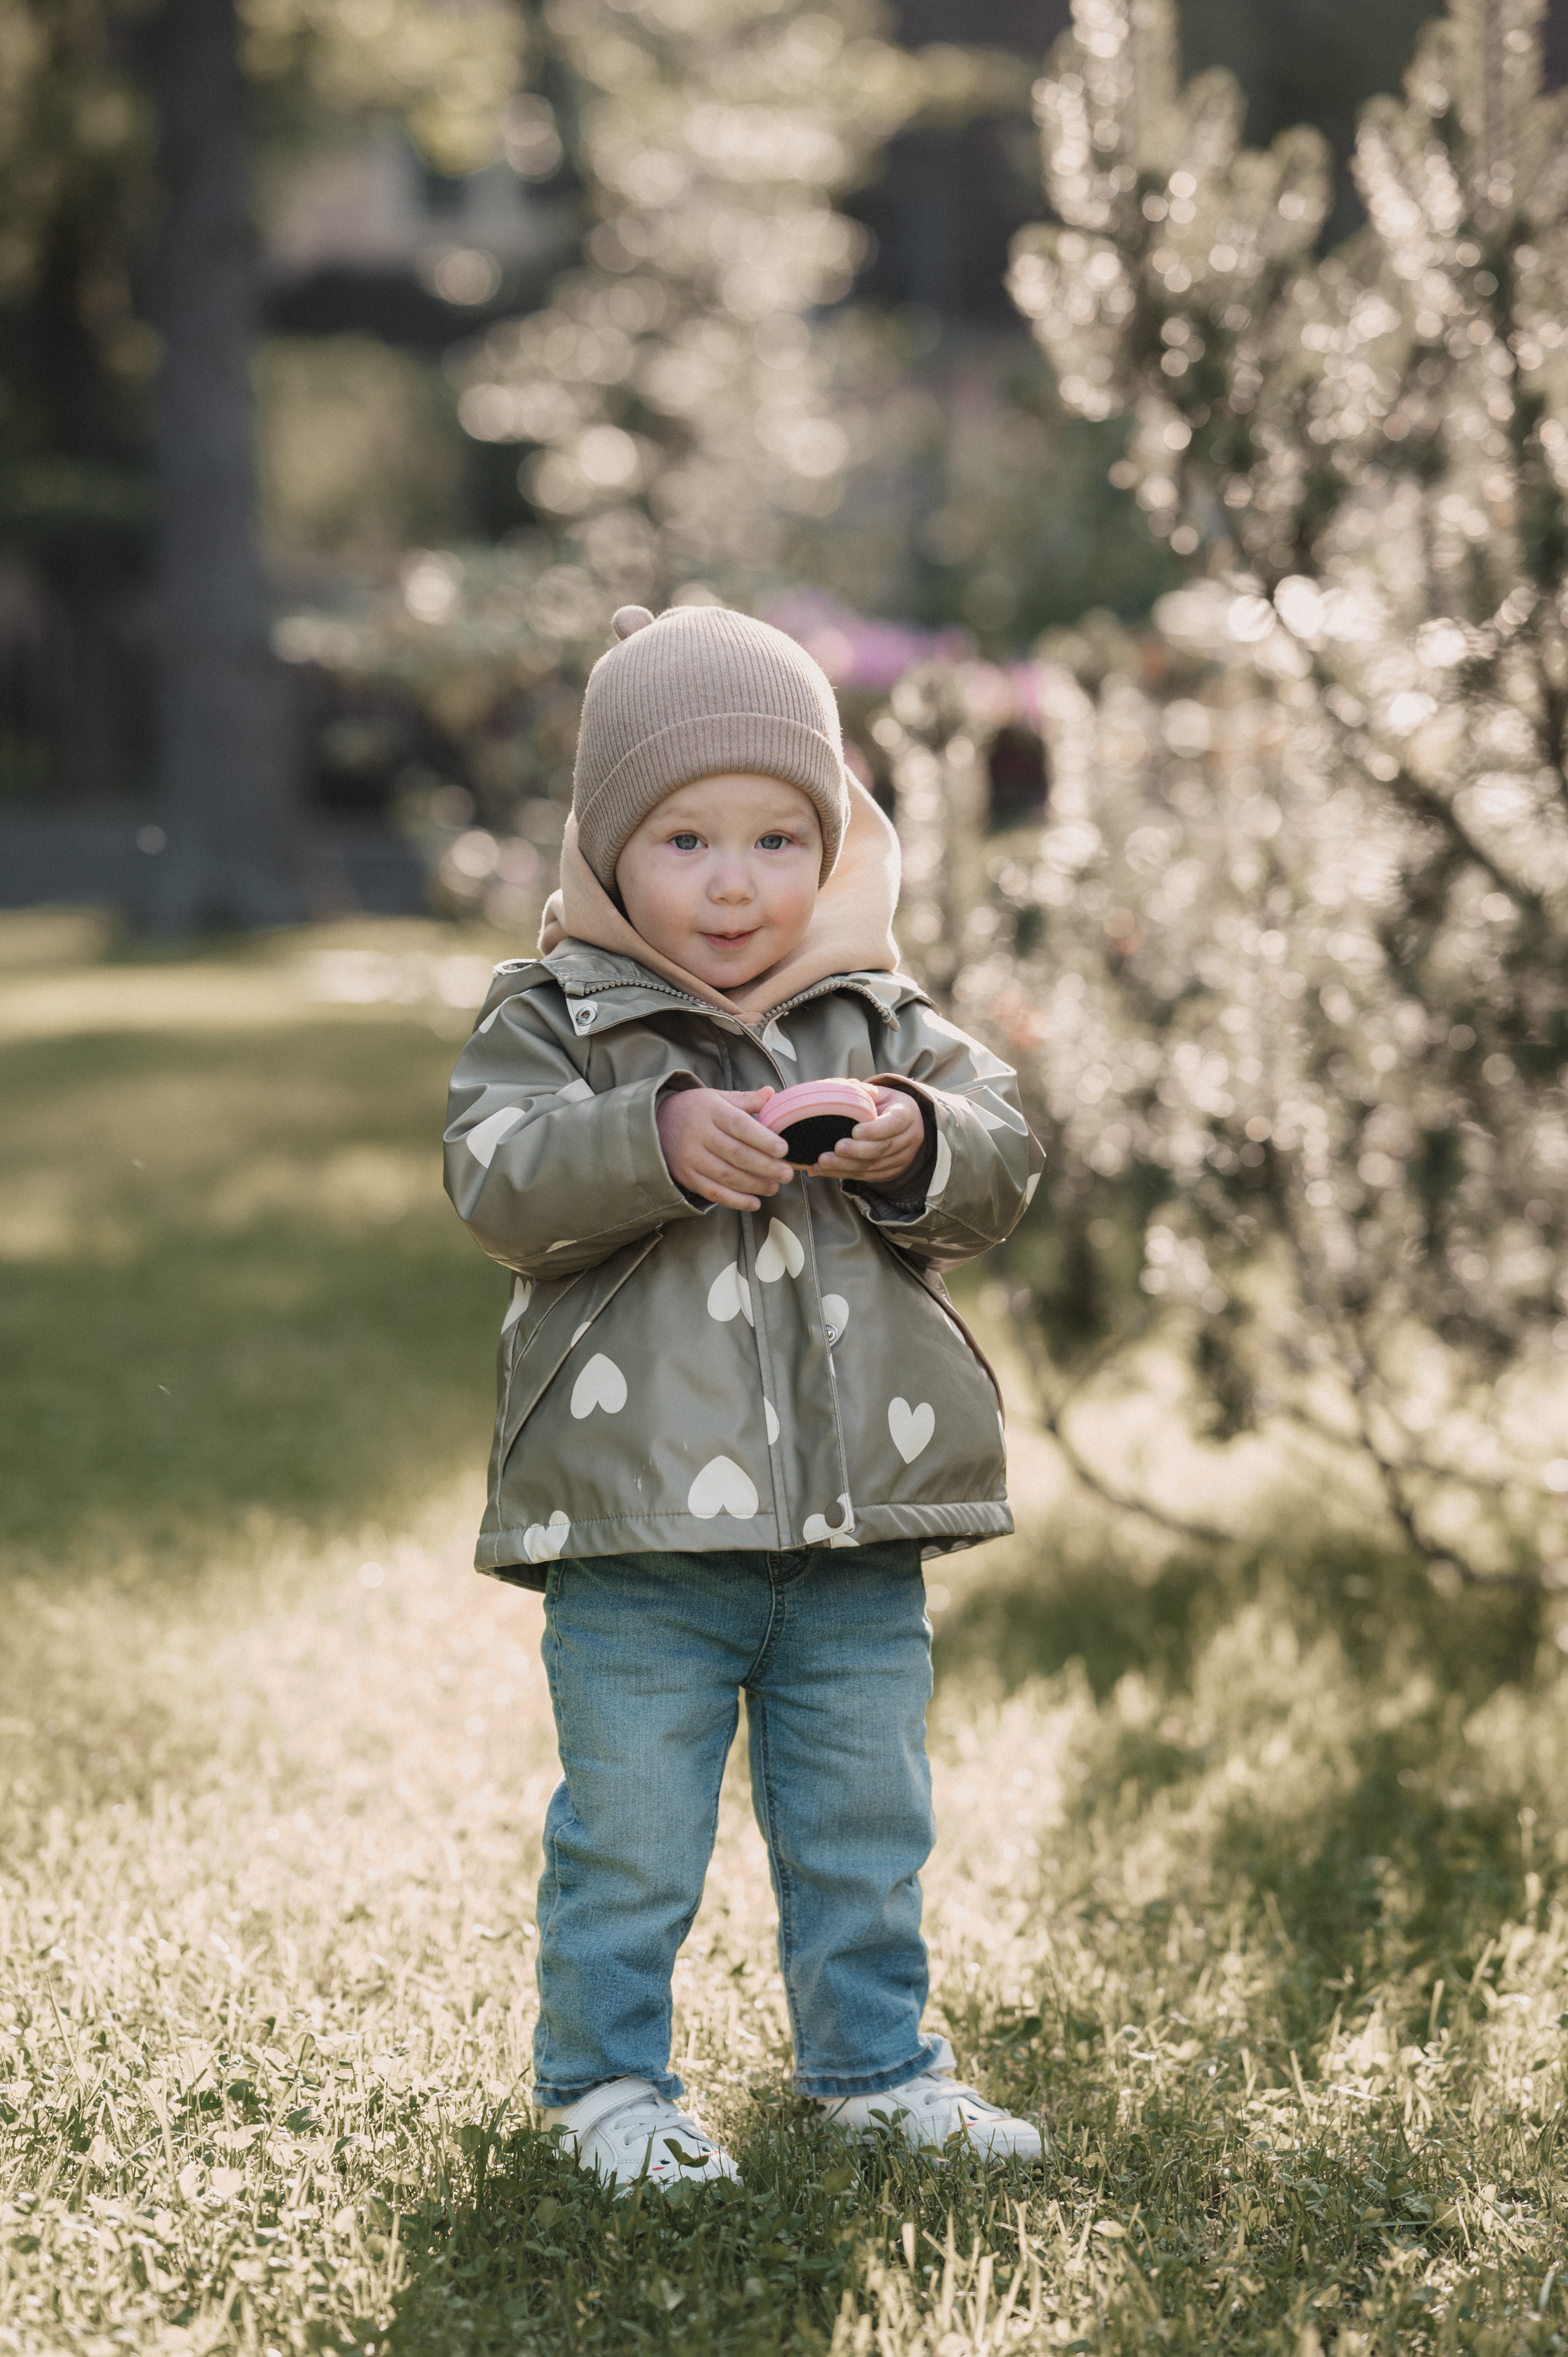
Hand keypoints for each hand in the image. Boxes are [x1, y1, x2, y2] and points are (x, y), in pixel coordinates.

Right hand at [657, 1086, 790, 1210]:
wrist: (656, 1123)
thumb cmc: (695, 1109)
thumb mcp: (717, 1098)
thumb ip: (745, 1100)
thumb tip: (771, 1094)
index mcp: (711, 1111)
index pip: (740, 1126)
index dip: (763, 1139)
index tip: (784, 1149)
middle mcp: (699, 1135)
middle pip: (737, 1154)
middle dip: (766, 1166)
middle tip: (787, 1174)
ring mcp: (691, 1157)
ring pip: (727, 1176)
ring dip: (754, 1185)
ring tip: (774, 1187)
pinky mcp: (686, 1176)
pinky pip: (713, 1192)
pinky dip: (735, 1200)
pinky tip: (754, 1202)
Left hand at [815, 1085, 926, 1192]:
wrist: (907, 1126)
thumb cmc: (889, 1107)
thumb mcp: (883, 1094)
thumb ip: (866, 1092)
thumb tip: (847, 1086)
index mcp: (907, 1114)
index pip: (895, 1123)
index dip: (875, 1129)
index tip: (855, 1131)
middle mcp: (909, 1139)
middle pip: (884, 1148)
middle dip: (858, 1150)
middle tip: (837, 1148)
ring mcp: (902, 1159)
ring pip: (874, 1165)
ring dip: (846, 1166)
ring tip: (823, 1161)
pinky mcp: (891, 1172)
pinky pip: (867, 1176)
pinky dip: (843, 1174)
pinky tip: (825, 1170)